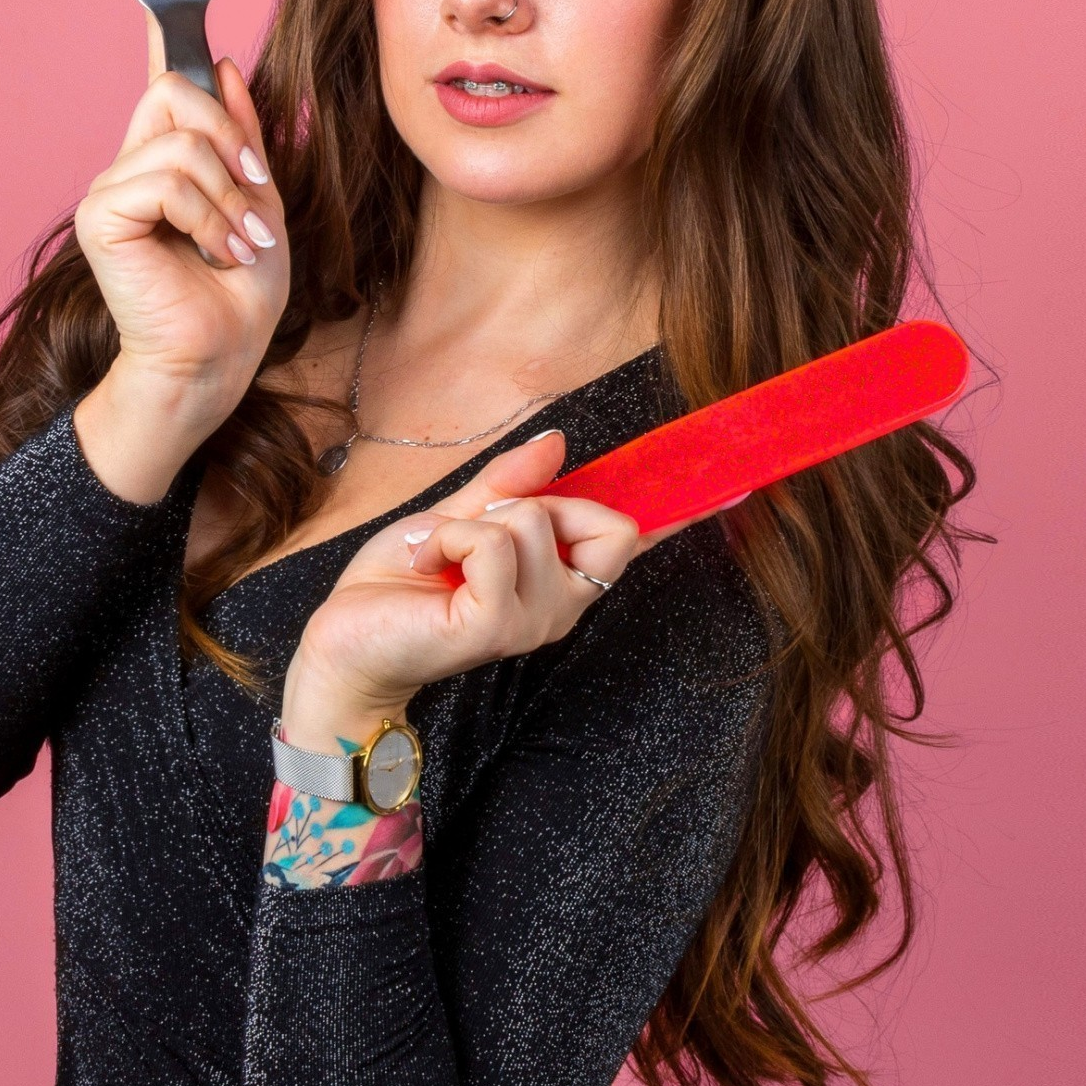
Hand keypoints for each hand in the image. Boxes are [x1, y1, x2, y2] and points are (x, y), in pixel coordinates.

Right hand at [70, 37, 288, 499]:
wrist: (218, 358)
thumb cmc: (238, 295)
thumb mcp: (260, 203)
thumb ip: (242, 138)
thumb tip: (223, 66)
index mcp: (167, 161)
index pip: (161, 82)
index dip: (162, 34)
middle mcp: (132, 166)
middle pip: (176, 92)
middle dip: (229, 138)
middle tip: (254, 194)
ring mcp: (112, 189)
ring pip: (181, 142)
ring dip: (229, 197)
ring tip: (238, 244)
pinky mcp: (102, 217)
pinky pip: (165, 178)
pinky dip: (205, 215)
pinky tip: (213, 251)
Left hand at [279, 429, 691, 750]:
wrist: (345, 645)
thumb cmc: (400, 586)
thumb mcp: (459, 516)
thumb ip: (509, 483)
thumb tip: (560, 440)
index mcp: (561, 576)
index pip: (634, 537)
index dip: (685, 511)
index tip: (740, 483)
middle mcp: (562, 605)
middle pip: (601, 517)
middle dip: (531, 502)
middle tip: (473, 534)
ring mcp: (535, 621)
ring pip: (533, 521)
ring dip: (470, 523)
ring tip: (438, 558)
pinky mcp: (497, 626)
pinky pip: (494, 542)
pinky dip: (451, 537)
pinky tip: (428, 568)